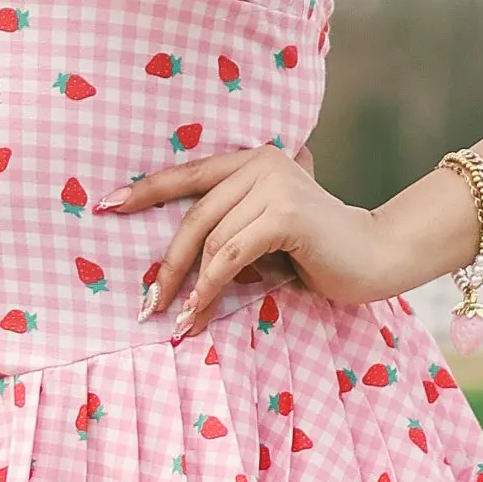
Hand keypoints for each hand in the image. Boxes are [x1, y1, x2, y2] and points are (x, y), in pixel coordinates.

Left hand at [119, 146, 411, 328]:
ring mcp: (274, 184)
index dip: (144, 191)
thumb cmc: (320, 253)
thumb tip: (175, 259)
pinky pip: (230, 255)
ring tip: (177, 322)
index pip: (188, 175)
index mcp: (253, 159)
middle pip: (194, 216)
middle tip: (147, 303)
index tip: (105, 207)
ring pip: (211, 241)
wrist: (378, 257)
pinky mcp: (286, 214)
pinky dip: (209, 289)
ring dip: (189, 288)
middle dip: (167, 265)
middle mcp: (261, 163)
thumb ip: (231, 226)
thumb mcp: (266, 232)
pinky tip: (197, 314)